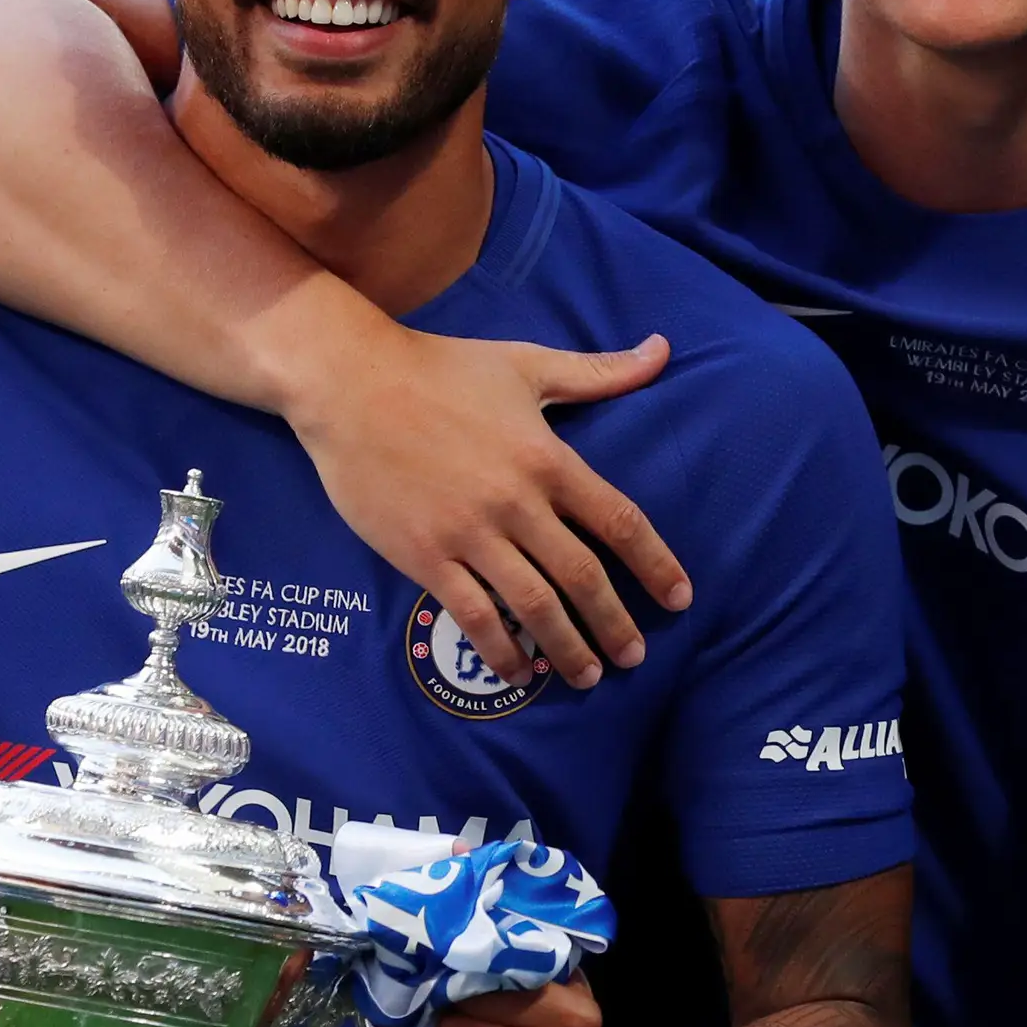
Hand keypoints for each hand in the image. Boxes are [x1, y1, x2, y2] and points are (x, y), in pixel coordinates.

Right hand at [275, 322, 689, 691]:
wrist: (348, 382)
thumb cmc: (439, 368)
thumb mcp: (526, 364)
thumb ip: (598, 372)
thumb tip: (662, 351)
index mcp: (547, 458)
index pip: (620, 522)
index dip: (655, 565)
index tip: (679, 598)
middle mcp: (516, 502)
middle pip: (582, 576)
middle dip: (614, 623)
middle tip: (633, 658)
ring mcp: (469, 532)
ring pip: (533, 604)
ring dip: (566, 647)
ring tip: (587, 675)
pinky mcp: (424, 554)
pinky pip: (472, 614)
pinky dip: (501, 649)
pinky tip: (518, 669)